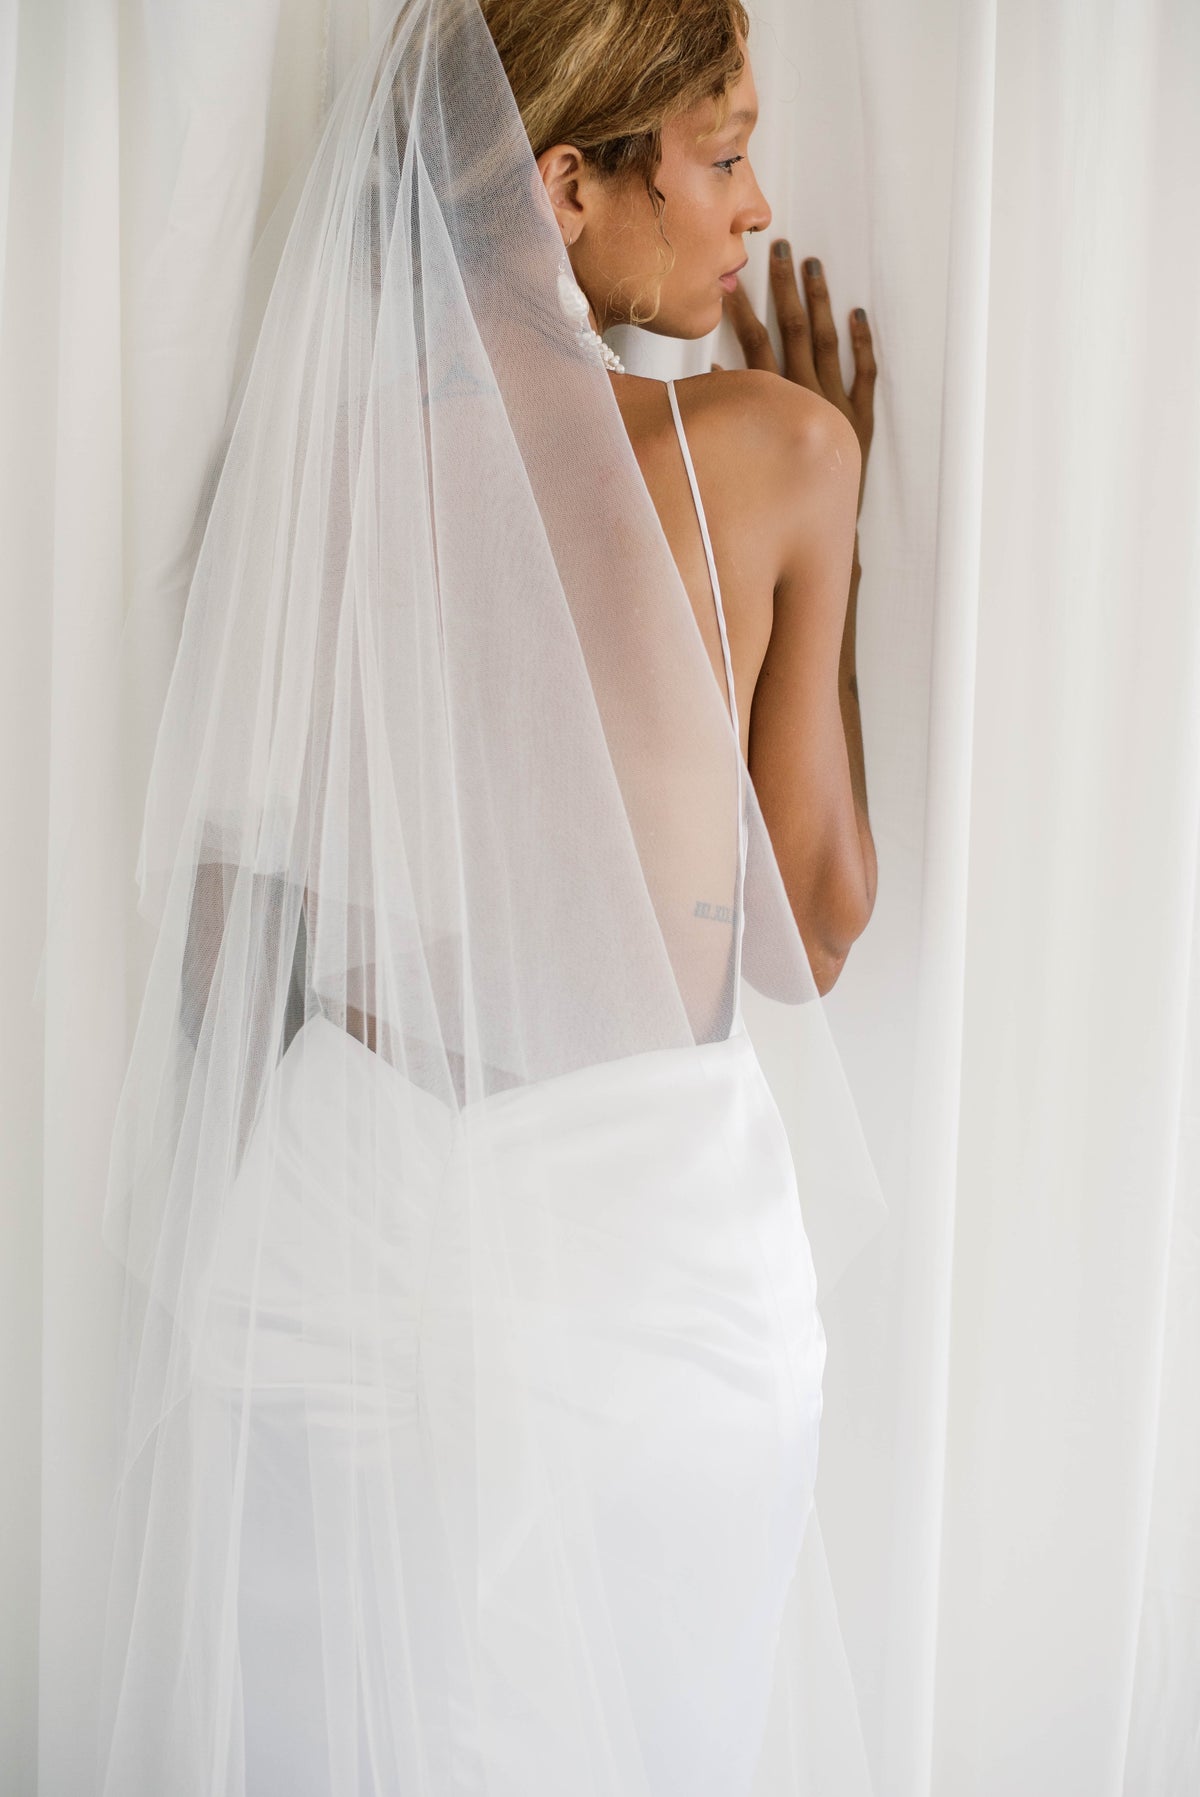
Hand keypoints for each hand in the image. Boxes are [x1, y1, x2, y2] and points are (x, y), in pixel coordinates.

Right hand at [718, 243, 875, 518]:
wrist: (818, 536)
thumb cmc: (773, 498)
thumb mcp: (741, 454)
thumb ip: (729, 411)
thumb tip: (714, 371)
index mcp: (772, 404)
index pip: (753, 344)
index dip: (744, 310)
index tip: (734, 279)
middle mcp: (804, 396)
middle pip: (792, 330)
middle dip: (785, 288)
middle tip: (780, 248)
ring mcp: (836, 405)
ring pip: (827, 343)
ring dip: (820, 302)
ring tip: (814, 266)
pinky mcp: (860, 420)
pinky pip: (865, 375)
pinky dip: (863, 345)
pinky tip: (857, 316)